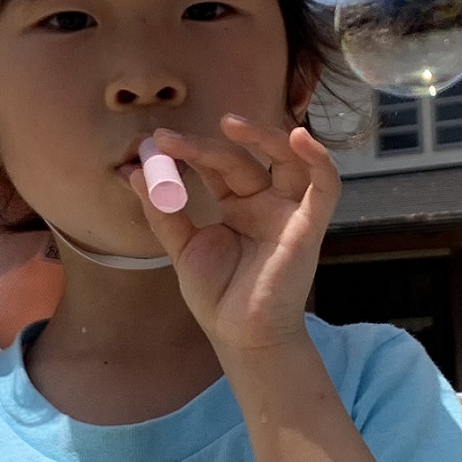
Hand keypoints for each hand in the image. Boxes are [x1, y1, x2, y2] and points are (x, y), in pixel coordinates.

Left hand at [133, 117, 334, 359]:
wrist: (240, 337)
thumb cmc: (218, 297)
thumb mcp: (182, 248)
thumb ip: (163, 212)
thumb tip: (136, 173)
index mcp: (238, 206)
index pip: (217, 167)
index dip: (189, 152)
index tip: (156, 144)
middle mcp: (264, 203)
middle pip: (242, 160)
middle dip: (207, 146)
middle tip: (170, 139)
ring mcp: (288, 211)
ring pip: (286, 159)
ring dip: (263, 136)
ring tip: (229, 124)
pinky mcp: (310, 225)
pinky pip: (326, 186)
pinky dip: (318, 159)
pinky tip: (301, 138)